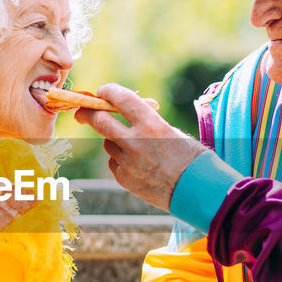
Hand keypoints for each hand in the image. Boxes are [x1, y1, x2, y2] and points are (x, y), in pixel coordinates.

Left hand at [74, 84, 203, 211]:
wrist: (198, 190)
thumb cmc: (190, 157)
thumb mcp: (172, 131)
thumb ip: (147, 121)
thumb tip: (125, 112)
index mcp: (150, 124)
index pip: (120, 98)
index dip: (108, 91)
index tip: (103, 91)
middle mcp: (135, 142)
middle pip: (99, 121)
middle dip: (88, 114)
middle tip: (83, 112)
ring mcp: (127, 162)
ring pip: (107, 143)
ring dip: (114, 140)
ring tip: (135, 147)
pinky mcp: (124, 179)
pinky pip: (114, 162)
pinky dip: (121, 159)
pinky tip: (139, 164)